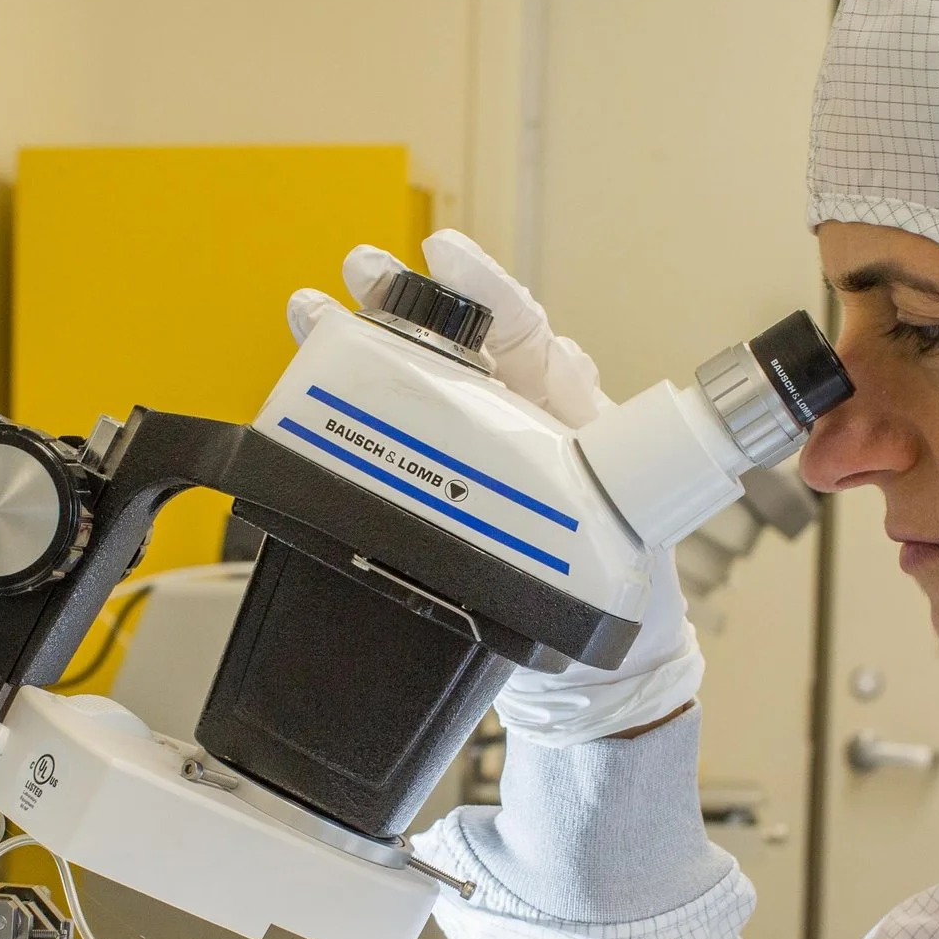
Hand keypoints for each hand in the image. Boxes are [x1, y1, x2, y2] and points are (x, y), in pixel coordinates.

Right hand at [285, 231, 700, 744]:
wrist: (591, 683)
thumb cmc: (629, 602)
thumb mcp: (633, 535)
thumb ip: (611, 481)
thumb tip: (577, 438)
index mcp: (569, 418)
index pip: (528, 334)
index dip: (486, 289)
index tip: (445, 255)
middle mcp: (516, 424)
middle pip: (455, 345)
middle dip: (403, 299)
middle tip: (359, 271)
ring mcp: (470, 459)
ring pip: (411, 385)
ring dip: (358, 343)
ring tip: (312, 317)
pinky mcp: (433, 497)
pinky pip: (385, 442)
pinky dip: (343, 410)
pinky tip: (305, 391)